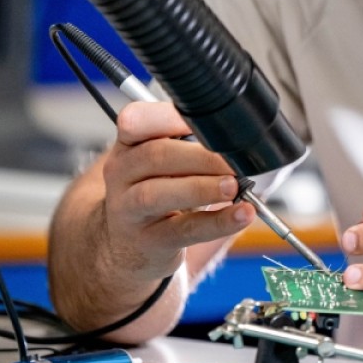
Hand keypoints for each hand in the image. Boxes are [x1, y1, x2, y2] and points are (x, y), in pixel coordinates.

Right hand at [97, 101, 255, 279]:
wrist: (126, 244)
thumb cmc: (154, 192)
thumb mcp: (160, 163)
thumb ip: (188, 143)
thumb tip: (238, 139)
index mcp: (127, 145)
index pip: (135, 121)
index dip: (169, 118)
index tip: (206, 122)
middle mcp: (121, 174)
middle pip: (155, 156)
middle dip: (201, 156)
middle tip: (233, 161)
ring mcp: (129, 210)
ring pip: (158, 194)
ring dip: (202, 187)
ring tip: (234, 187)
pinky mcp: (148, 242)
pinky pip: (183, 230)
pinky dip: (217, 222)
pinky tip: (241, 215)